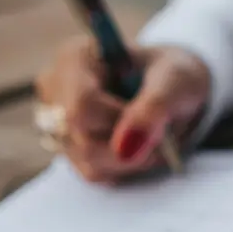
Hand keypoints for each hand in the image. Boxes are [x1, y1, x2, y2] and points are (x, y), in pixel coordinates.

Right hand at [34, 34, 210, 182]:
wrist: (176, 91)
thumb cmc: (174, 76)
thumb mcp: (176, 81)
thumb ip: (153, 108)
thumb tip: (124, 147)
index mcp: (76, 58)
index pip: (82, 105)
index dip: (122, 122)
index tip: (154, 118)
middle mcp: (56, 88)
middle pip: (83, 138)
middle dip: (130, 143)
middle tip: (160, 130)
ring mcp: (57, 121)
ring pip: (88, 161)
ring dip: (131, 157)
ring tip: (152, 136)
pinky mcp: (68, 150)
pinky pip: (94, 173)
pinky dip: (125, 166)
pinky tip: (137, 146)